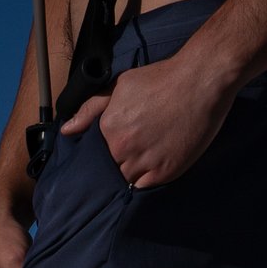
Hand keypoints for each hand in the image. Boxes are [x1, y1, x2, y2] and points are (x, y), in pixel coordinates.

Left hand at [57, 52, 237, 188]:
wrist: (200, 81)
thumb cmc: (161, 79)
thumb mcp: (119, 86)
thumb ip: (90, 109)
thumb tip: (67, 130)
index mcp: (108, 128)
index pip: (95, 154)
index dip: (102, 154)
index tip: (113, 150)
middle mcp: (123, 148)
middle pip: (110, 170)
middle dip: (115, 166)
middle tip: (128, 157)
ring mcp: (145, 162)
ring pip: (126, 181)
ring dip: (129, 176)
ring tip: (139, 164)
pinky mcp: (166, 171)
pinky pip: (146, 188)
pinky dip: (145, 182)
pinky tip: (150, 171)